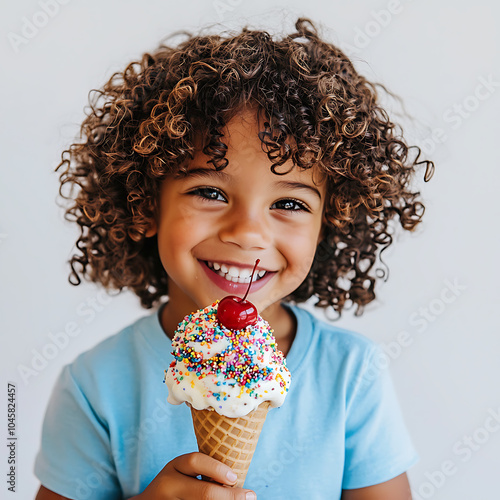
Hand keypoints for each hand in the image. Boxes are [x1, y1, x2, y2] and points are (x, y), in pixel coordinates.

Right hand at [132, 452, 256, 499]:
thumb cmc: (176, 485)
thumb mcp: (183, 472)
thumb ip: (202, 472)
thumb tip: (238, 480)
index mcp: (174, 466)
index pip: (195, 461)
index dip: (217, 469)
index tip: (235, 478)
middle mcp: (168, 484)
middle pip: (203, 491)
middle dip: (230, 496)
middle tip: (250, 496)